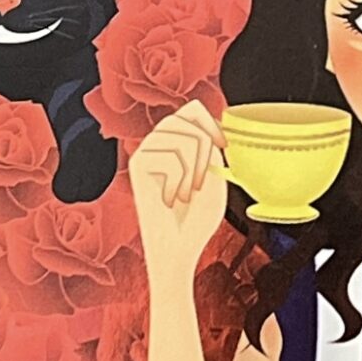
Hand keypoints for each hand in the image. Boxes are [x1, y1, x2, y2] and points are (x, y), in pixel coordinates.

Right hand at [128, 99, 228, 278]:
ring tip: (187, 193)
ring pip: (181, 138)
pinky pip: (171, 157)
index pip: (192, 110)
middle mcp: (158, 143)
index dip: (212, 122)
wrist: (177, 250)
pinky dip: (179, 181)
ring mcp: (146, 152)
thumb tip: (212, 125)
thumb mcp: (215, 179)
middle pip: (187, 119)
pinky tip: (171, 199)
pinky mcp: (138, 166)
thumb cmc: (197, 219)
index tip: (224, 145)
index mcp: (178, 143)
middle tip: (202, 181)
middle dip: (205, 149)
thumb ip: (213, 150)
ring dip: (194, 169)